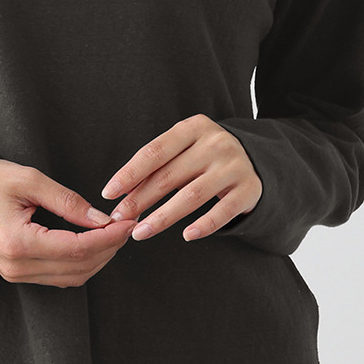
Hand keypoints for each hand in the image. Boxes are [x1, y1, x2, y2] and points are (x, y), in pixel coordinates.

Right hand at [0, 158, 137, 287]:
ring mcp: (15, 274)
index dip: (108, 238)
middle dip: (109, 248)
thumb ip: (68, 201)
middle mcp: (16, 266)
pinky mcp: (17, 273)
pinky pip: (59, 277)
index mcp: (17, 242)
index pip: (77, 249)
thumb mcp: (28, 180)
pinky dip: (83, 263)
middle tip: (126, 223)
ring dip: (99, 258)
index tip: (127, 221)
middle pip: (79, 268)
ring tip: (115, 232)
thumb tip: (102, 220)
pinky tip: (95, 243)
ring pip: (72, 277)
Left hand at [100, 114, 262, 242]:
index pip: (155, 151)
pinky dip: (204, 225)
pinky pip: (223, 211)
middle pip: (170, 175)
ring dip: (163, 217)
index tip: (109, 193)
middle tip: (119, 219)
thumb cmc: (204, 157)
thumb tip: (121, 196)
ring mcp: (234, 166)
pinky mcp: (249, 189)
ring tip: (141, 233)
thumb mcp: (184, 150)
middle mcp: (215, 143)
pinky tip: (186, 236)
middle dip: (140, 199)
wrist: (254, 160)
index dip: (130, 173)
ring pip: (192, 195)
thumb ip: (158, 167)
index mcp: (193, 128)